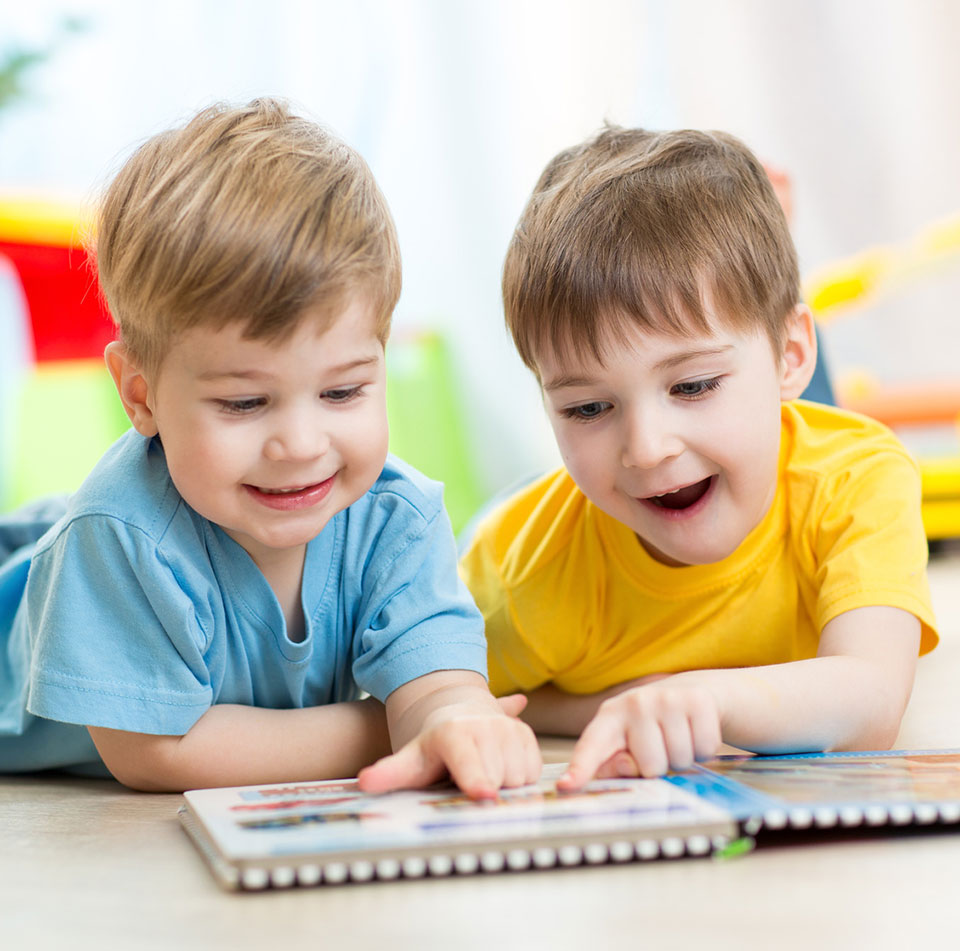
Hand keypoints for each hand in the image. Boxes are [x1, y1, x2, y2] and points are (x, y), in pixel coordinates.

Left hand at [357, 693, 540, 798]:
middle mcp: (484, 726)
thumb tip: (364, 783)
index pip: (468, 762)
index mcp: (453, 734)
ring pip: (519, 778)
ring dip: (506, 787)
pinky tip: (500, 771)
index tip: (483, 796)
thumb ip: (389, 773)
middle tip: (469, 784)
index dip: (476, 779)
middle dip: (487, 791)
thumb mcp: (410, 761)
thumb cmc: (431, 749)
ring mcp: (508, 728)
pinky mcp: (526, 734)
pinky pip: (534, 772)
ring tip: (482, 775)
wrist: (456, 714)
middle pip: (498, 780)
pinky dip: (521, 779)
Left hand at [557, 678, 721, 790]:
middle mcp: (634, 702)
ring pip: (679, 760)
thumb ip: (617, 762)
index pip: (592, 745)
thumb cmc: (652, 726)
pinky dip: (704, 749)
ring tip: (677, 738)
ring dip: (683, 758)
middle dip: (660, 766)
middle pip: (650, 767)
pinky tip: (694, 732)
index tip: (567, 785)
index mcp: (609, 717)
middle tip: (661, 748)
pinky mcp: (697, 700)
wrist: (691, 691)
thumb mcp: (628, 742)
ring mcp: (666, 698)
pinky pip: (705, 749)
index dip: (580, 767)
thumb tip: (622, 767)